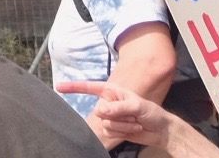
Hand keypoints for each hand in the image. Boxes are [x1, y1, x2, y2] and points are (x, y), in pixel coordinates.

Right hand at [58, 82, 172, 148]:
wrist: (160, 130)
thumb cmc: (151, 112)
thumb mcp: (137, 106)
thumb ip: (118, 108)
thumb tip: (101, 111)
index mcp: (112, 91)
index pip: (89, 87)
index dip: (73, 87)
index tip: (58, 87)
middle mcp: (109, 103)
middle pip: (99, 111)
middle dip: (117, 115)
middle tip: (132, 115)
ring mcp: (110, 117)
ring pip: (105, 123)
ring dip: (123, 125)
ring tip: (135, 122)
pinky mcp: (113, 129)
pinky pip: (110, 132)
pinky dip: (123, 132)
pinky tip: (133, 129)